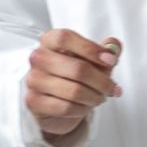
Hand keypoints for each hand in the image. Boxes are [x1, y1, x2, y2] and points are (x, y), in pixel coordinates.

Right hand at [24, 28, 121, 146]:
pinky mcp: (33, 101)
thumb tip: (113, 45)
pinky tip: (86, 106)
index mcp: (49, 41)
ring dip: (95, 97)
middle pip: (77, 68)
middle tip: (112, 88)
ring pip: (74, 91)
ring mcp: (33, 80)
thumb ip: (107, 49)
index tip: (111, 61)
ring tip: (101, 97)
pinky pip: (65, 107)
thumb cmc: (75, 74)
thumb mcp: (94, 58)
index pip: (65, 38)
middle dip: (102, 81)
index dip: (91, 49)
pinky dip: (82, 109)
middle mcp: (38, 58)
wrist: (56, 101)